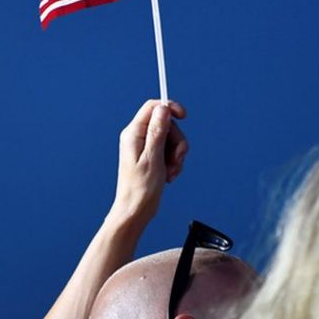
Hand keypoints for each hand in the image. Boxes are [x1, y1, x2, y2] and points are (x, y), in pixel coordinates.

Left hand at [109, 100, 187, 226]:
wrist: (135, 210)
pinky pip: (169, 151)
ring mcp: (145, 147)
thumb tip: (163, 109)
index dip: (170, 108)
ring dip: (176, 155)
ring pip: (171, 139)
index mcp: (133, 133)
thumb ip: (157, 131)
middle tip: (175, 159)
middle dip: (177, 141)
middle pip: (167, 124)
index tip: (184, 116)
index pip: (153, 107)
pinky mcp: (151, 157)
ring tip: (170, 171)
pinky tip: (169, 175)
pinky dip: (173, 162)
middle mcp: (138, 137)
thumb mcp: (153, 157)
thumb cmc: (140, 188)